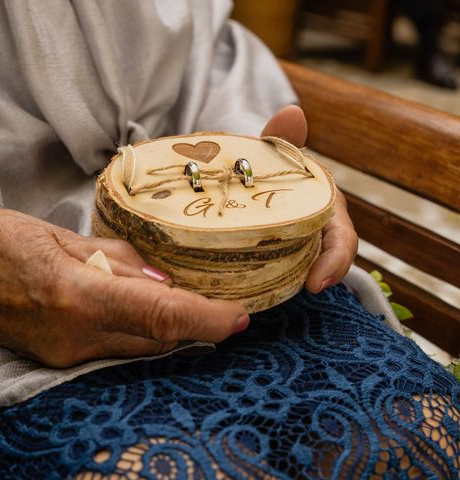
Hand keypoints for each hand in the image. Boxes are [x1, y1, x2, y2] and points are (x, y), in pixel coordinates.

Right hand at [0, 208, 248, 367]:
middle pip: (156, 337)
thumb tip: (162, 278)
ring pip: (138, 346)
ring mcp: (66, 354)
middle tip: (222, 302)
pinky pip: (115, 348)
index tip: (239, 317)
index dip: (205, 319)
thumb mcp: (54, 235)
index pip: (157, 315)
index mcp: (74, 296)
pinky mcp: (60, 358)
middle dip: (194, 323)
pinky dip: (139, 330)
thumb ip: (112, 259)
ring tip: (189, 300)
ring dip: (168, 327)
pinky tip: (143, 307)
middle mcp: (74, 336)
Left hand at [261, 106, 357, 293]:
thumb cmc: (266, 165)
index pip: (342, 238)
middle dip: (325, 275)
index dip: (336, 260)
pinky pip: (286, 269)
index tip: (316, 283)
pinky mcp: (284, 252)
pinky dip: (278, 280)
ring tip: (281, 296)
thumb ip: (281, 139)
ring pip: (308, 266)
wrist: (248, 174)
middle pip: (330, 257)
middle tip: (307, 290)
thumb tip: (292, 112)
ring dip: (298, 281)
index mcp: (323, 204)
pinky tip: (255, 294)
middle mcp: (318, 225)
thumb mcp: (272, 152)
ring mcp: (302, 240)